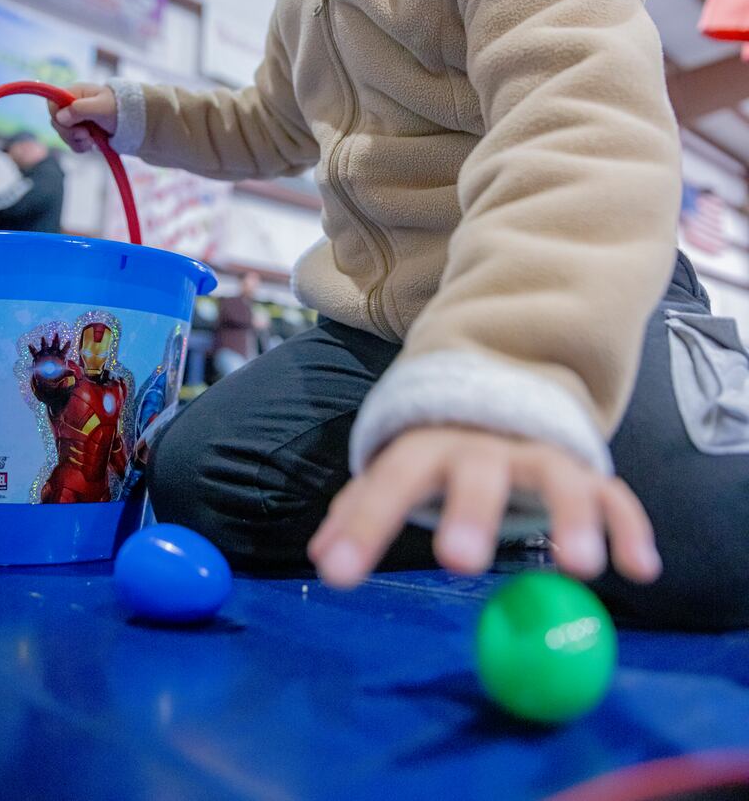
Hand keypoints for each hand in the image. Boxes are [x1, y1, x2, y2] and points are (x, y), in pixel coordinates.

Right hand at [49, 82, 116, 152]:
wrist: (135, 122)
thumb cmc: (119, 109)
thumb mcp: (101, 107)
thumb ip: (80, 109)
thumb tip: (61, 117)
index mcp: (74, 94)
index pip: (52, 103)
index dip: (57, 115)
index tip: (70, 123)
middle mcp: (72, 106)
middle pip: (56, 122)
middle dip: (70, 132)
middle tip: (86, 134)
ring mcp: (76, 120)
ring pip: (64, 135)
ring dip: (77, 141)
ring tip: (92, 140)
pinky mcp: (82, 133)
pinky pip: (73, 143)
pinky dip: (81, 146)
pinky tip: (93, 144)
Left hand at [308, 426, 662, 589]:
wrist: (505, 386)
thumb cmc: (446, 449)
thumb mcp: (405, 464)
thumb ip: (366, 505)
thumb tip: (321, 556)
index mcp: (432, 444)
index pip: (394, 477)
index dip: (364, 522)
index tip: (336, 574)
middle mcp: (486, 445)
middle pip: (476, 471)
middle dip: (469, 511)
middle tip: (458, 560)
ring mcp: (540, 454)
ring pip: (557, 477)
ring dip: (569, 517)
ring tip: (578, 567)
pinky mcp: (584, 470)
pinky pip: (612, 494)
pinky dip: (628, 526)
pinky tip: (639, 566)